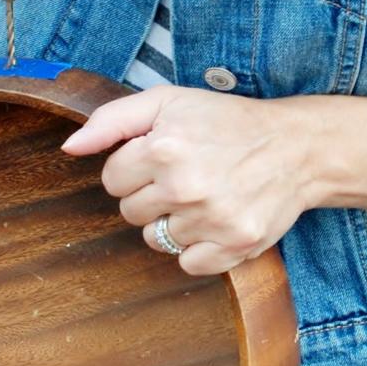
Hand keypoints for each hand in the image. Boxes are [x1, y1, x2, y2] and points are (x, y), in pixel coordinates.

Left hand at [61, 86, 317, 274]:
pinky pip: (187, 263)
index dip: (133, 167)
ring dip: (173, 221)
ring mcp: (211, 220)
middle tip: (186, 175)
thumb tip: (70, 148)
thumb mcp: (168, 101)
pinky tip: (216, 219)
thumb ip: (112, 120)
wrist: (296, 147)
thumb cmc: (227, 121)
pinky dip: (198, 247)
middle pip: (130, 212)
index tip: (161, 157)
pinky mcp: (234, 246)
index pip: (111, 179)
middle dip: (151, 195)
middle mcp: (185, 186)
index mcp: (164, 147)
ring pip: (156, 240)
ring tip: (203, 195)